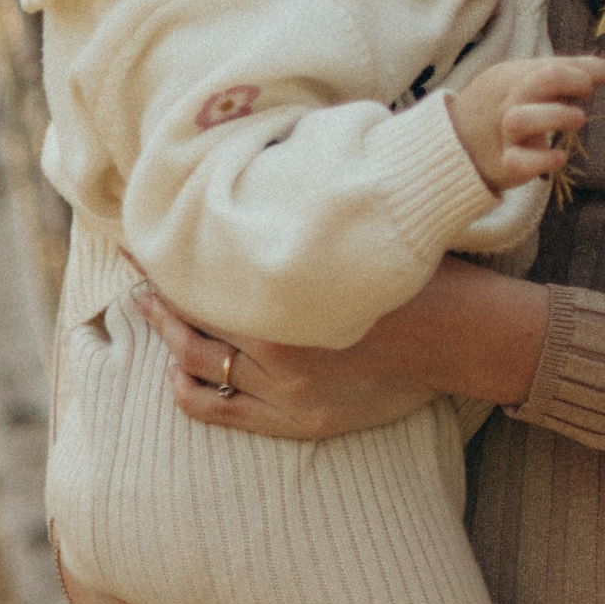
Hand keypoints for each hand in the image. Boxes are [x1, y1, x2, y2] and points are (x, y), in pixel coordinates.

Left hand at [129, 259, 549, 436]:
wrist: (467, 338)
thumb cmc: (418, 274)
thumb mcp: (360, 235)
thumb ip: (310, 222)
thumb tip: (268, 181)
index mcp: (295, 295)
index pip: (208, 276)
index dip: (170, 259)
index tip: (145, 237)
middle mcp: (282, 348)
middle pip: (195, 319)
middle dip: (159, 293)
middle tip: (137, 266)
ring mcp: (289, 391)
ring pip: (200, 364)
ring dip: (169, 337)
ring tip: (151, 311)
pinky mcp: (300, 421)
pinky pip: (222, 410)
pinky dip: (190, 392)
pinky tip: (177, 372)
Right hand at [447, 51, 604, 194]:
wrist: (457, 144)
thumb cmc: (509, 107)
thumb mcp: (532, 82)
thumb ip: (569, 74)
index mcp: (517, 74)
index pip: (561, 62)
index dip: (600, 68)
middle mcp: (510, 99)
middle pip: (539, 79)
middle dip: (571, 81)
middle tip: (588, 91)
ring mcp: (504, 133)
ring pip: (522, 118)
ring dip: (555, 116)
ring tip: (578, 118)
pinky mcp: (503, 163)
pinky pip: (519, 161)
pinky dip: (541, 158)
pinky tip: (561, 156)